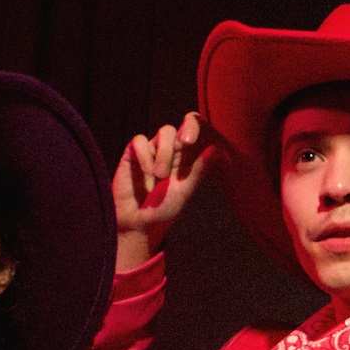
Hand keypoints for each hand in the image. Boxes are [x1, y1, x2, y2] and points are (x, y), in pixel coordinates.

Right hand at [114, 111, 213, 270]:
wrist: (138, 224)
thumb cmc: (164, 209)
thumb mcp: (185, 191)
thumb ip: (198, 170)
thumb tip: (216, 150)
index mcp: (186, 157)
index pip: (194, 130)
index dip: (196, 125)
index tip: (192, 140)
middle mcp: (170, 150)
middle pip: (178, 129)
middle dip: (179, 141)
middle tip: (178, 155)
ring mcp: (151, 150)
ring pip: (163, 133)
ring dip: (164, 154)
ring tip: (160, 176)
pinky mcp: (133, 154)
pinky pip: (139, 141)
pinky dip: (145, 157)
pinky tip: (147, 175)